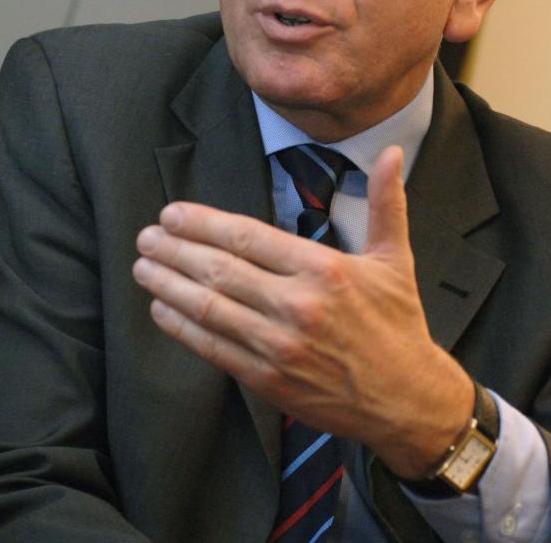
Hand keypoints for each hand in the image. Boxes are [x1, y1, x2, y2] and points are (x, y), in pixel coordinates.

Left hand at [132, 146, 473, 477]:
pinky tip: (162, 309)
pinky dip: (182, 327)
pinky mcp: (268, 379)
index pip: (247, 236)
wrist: (406, 397)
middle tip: (146, 237)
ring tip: (143, 267)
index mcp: (324, 269)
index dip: (202, 223)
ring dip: (168, 284)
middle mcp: (297, 304)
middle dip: (174, 250)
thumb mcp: (395, 259)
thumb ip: (386, 203)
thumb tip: (390, 152)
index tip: (173, 215)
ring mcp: (279, 345)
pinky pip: (214, 348)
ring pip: (209, 307)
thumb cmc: (399, 324)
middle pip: (219, 269)